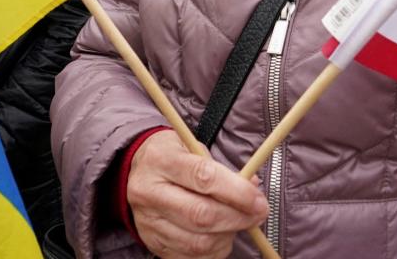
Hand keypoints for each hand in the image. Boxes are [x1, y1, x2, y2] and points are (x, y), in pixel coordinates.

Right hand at [127, 130, 266, 258]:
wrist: (138, 171)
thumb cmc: (174, 157)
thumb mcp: (194, 148)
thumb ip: (223, 169)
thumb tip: (253, 187)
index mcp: (161, 160)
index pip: (204, 177)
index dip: (237, 192)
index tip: (258, 199)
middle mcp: (150, 191)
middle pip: (201, 215)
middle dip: (237, 218)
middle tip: (258, 214)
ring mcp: (148, 221)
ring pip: (197, 242)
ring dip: (228, 236)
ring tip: (238, 224)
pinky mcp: (152, 242)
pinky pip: (189, 257)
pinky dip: (214, 251)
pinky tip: (221, 237)